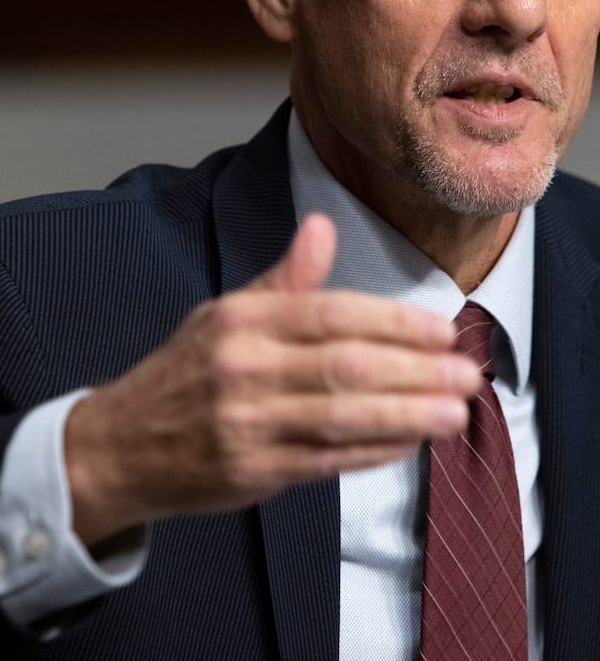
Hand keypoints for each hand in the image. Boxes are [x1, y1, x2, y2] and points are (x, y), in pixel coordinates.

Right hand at [65, 215, 479, 545]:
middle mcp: (244, 369)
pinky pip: (327, 461)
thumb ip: (283, 277)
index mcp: (241, 320)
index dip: (394, 323)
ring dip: (407, 414)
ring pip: (343, 417)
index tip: (443, 330)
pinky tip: (411, 441)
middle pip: (345, 366)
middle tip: (467, 373)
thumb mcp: (224, 312)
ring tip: (455, 411)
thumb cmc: (185, 371)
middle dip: (415, 370)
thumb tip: (323, 226)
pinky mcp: (253, 472)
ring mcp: (247, 424)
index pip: (331, 314)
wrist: (121, 443)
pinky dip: (374, 451)